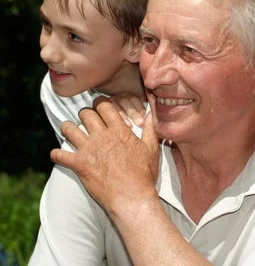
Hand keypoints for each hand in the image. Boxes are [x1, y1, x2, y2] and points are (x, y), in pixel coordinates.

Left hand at [50, 96, 159, 215]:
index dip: (101, 103)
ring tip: (69, 130)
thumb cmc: (143, 174)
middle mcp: (102, 137)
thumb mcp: (151, 149)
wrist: (131, 197)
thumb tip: (150, 114)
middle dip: (85, 113)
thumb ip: (150, 129)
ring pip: (70, 129)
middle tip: (85, 118)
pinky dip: (56, 154)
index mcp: (120, 130)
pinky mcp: (79, 165)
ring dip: (68, 128)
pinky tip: (57, 154)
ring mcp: (89, 150)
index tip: (99, 106)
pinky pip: (60, 155)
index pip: (105, 106)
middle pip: (86, 114)